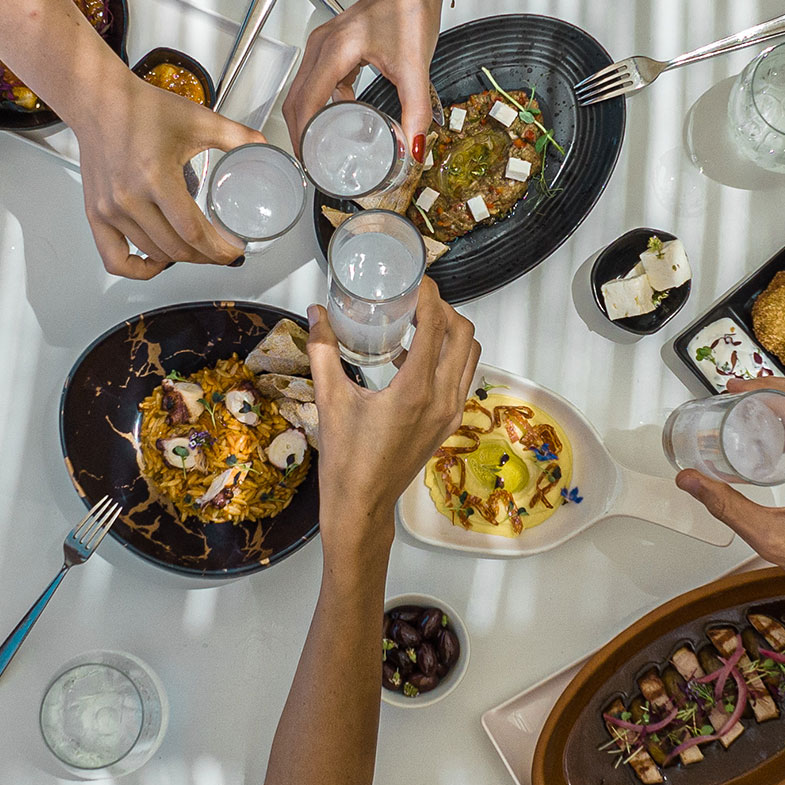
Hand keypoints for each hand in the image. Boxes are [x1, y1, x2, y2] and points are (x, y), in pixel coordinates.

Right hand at [66, 73, 263, 277]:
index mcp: (155, 177)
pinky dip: (137, 269)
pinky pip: (115, 259)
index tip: (233, 252)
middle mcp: (129, 198)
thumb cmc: (142, 108)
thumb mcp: (198, 120)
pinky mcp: (96, 213)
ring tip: (196, 250)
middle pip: (175, 249)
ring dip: (179, 259)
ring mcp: (109, 210)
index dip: (218, 250)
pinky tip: (156, 262)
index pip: (193, 232)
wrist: (100, 100)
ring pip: (152, 254)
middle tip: (220, 251)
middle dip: (205, 257)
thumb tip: (263, 147)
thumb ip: (236, 136)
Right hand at [282, 0, 447, 163]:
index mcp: (335, 50)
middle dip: (299, 134)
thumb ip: (416, 110)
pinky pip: (314, 80)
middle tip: (312, 162)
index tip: (311, 161)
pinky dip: (320, 102)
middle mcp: (322, 46)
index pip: (307, 102)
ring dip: (306, 119)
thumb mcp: (416, 66)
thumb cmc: (408, 8)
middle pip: (294, 99)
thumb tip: (413, 145)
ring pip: (300, 90)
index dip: (305, 136)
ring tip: (319, 145)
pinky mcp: (330, 46)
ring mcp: (323, 45)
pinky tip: (339, 114)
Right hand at [305, 279, 478, 556]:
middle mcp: (443, 398)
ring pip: (470, 356)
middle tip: (416, 300)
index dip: (429, 295)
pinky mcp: (448, 424)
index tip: (414, 279)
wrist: (362, 506)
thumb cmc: (345, 458)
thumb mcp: (330, 401)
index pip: (436, 326)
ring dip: (451, 333)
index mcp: (416, 390)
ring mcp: (450, 412)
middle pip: (464, 335)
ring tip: (419, 323)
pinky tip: (413, 357)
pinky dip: (448, 358)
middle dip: (445, 310)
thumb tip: (315, 312)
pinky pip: (460, 377)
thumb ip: (323, 351)